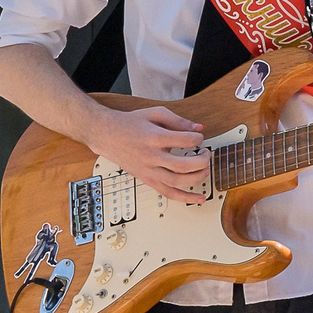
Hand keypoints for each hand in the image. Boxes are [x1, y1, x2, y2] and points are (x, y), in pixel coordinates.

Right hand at [83, 105, 209, 200]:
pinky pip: (168, 193)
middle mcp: (151, 157)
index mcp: (154, 138)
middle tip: (206, 154)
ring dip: (197, 178)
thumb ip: (178, 120)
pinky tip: (199, 198)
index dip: (198, 138)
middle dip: (202, 161)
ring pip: (177, 182)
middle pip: (183, 165)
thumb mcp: (154, 114)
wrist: (107, 135)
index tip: (198, 137)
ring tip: (205, 170)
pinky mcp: (147, 179)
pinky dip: (186, 198)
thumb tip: (199, 128)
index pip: (185, 141)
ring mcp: (149, 171)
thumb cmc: (129, 124)